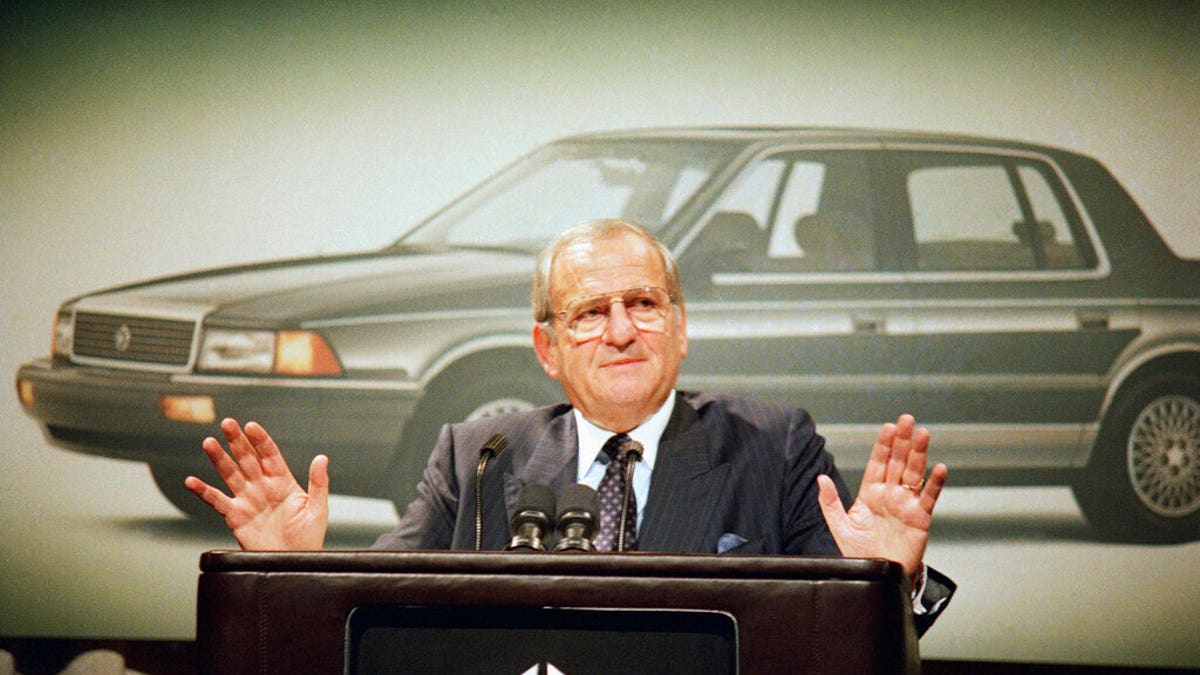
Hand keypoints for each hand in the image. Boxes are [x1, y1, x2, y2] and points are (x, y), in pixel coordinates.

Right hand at [185, 418, 328, 550]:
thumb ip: (318, 483)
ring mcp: (247, 500)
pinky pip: (217, 501)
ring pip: (230, 474)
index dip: (260, 440)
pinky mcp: (235, 516)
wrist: (294, 562)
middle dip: (237, 441)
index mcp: (283, 482)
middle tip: (227, 424)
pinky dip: (203, 491)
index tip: (251, 426)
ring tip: (209, 443)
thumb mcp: (318, 509)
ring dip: (219, 459)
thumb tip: (322, 457)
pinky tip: (191, 481)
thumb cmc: (308, 538)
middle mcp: (262, 487)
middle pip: (247, 459)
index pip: (270, 455)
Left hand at [816, 414, 946, 581]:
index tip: (888, 427)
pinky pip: (929, 498)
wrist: (878, 577)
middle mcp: (890, 495)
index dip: (883, 445)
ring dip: (919, 454)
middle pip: (897, 462)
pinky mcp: (920, 518)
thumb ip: (829, 502)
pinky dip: (934, 483)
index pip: (877, 463)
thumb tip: (820, 478)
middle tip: (907, 419)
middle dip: (902, 441)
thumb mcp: (840, 527)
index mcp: (870, 494)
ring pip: (913, 474)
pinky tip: (939, 468)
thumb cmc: (860, 554)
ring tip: (923, 434)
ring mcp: (906, 504)